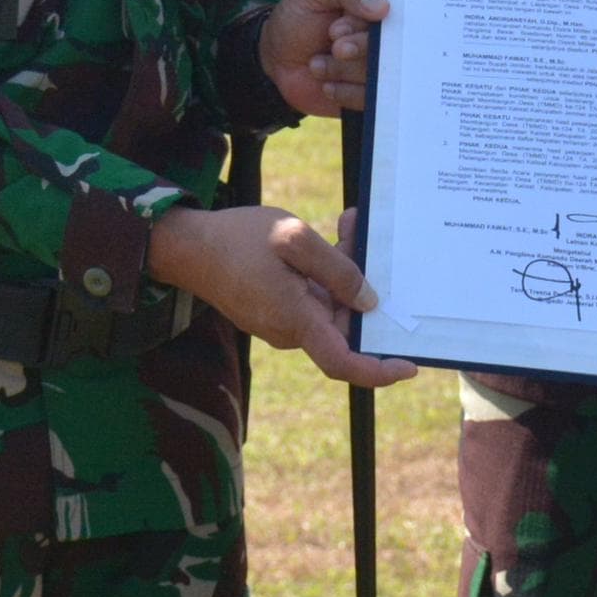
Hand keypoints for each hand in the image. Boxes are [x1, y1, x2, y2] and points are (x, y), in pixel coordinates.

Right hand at [148, 204, 416, 388]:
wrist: (187, 246)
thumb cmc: (237, 240)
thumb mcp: (293, 240)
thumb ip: (336, 270)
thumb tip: (369, 301)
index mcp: (296, 320)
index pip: (343, 362)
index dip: (378, 371)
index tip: (409, 365)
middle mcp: (290, 329)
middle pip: (343, 321)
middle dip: (364, 286)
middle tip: (366, 237)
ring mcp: (281, 320)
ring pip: (329, 304)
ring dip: (345, 270)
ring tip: (347, 225)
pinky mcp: (275, 308)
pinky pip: (312, 295)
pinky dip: (326, 270)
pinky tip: (330, 236)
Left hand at [261, 0, 386, 117]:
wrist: (276, 56)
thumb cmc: (298, 15)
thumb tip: (383, 7)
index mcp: (377, 7)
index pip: (393, 17)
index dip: (364, 27)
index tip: (336, 30)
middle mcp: (383, 38)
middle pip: (391, 48)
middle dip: (357, 49)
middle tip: (334, 48)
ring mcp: (377, 67)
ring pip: (379, 75)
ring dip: (342, 70)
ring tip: (317, 64)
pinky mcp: (368, 94)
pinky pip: (371, 100)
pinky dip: (345, 92)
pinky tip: (326, 84)